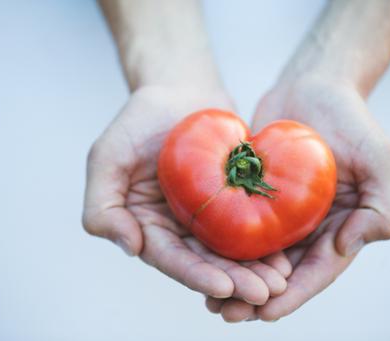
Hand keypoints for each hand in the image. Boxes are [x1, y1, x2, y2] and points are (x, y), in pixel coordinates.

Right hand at [82, 85, 292, 304]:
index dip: (196, 276)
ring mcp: (208, 216)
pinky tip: (287, 252)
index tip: (224, 287)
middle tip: (267, 293)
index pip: (171, 259)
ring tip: (282, 280)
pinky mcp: (233, 201)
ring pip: (232, 251)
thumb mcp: (107, 156)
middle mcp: (179, 228)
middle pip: (207, 263)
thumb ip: (102, 205)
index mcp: (148, 226)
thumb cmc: (139, 121)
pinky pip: (251, 224)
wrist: (180, 91)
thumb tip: (131, 247)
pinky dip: (267, 241)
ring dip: (256, 269)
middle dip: (235, 282)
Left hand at [205, 77, 389, 320]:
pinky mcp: (254, 194)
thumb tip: (347, 247)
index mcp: (339, 227)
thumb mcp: (380, 160)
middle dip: (254, 297)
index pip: (315, 273)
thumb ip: (380, 208)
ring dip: (233, 278)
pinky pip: (236, 224)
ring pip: (255, 256)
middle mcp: (307, 227)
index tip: (264, 313)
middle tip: (225, 312)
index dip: (291, 296)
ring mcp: (279, 213)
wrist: (314, 85)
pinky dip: (221, 245)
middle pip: (281, 273)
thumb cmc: (352, 120)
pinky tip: (199, 256)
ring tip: (208, 298)